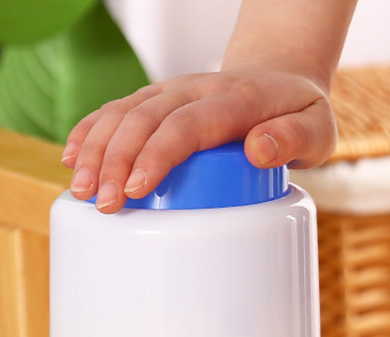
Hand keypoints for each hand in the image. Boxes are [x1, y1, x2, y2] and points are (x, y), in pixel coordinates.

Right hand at [61, 68, 337, 212]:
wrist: (283, 79)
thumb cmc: (302, 115)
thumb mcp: (317, 128)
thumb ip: (294, 138)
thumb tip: (258, 149)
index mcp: (235, 100)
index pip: (187, 124)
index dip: (158, 154)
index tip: (137, 188)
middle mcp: (197, 89)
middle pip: (145, 119)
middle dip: (116, 160)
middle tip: (103, 203)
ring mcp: (174, 92)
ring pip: (124, 112)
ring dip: (96, 149)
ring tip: (81, 191)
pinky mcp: (159, 99)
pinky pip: (118, 110)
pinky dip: (91, 130)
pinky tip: (72, 158)